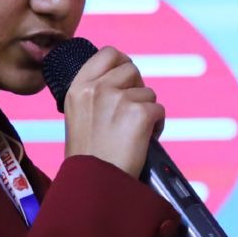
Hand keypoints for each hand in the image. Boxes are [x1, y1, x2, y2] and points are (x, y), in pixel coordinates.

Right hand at [60, 46, 164, 178]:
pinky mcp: (139, 113)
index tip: (126, 78)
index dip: (122, 62)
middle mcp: (96, 88)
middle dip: (136, 89)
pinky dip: (156, 126)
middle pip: (132, 69)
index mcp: (78, 88)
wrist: (94, 182)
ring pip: (148, 92)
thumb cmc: (87, 156)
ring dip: (146, 111)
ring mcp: (118, 99)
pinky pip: (159, 110)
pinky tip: (143, 141)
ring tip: (132, 133)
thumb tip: (123, 79)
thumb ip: (95, 93)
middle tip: (129, 113)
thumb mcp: (78, 115)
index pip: (108, 54)